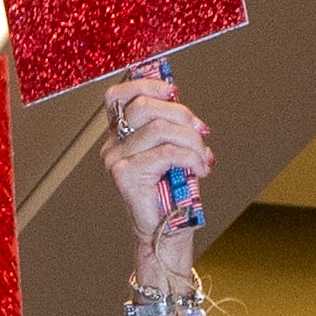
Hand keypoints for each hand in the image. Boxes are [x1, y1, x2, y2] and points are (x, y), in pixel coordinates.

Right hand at [97, 73, 213, 291]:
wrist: (168, 230)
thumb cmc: (172, 191)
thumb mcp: (171, 146)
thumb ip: (167, 122)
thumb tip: (174, 94)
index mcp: (120, 134)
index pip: (119, 95)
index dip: (146, 85)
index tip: (173, 92)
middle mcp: (112, 145)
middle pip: (144, 106)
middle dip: (182, 114)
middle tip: (201, 132)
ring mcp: (116, 160)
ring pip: (161, 128)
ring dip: (193, 141)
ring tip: (203, 158)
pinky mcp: (125, 174)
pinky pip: (166, 152)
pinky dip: (191, 157)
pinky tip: (200, 169)